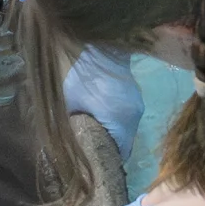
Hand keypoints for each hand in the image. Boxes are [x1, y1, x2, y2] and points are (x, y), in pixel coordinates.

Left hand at [60, 45, 141, 161]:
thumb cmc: (79, 75)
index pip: (121, 154)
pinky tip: (100, 113)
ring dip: (112, 132)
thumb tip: (68, 143)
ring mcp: (136, 103)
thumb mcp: (69, 105)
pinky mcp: (133, 93)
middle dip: (108, 147)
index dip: (107, 160)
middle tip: (90, 148)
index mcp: (121, 122)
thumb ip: (72, 127)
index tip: (94, 163)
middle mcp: (134, 115)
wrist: (96, 42)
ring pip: (125, 128)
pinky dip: (114, 119)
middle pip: (124, 142)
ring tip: (93, 131)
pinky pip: (126, 114)